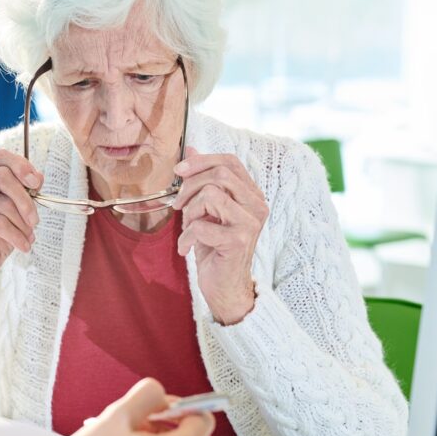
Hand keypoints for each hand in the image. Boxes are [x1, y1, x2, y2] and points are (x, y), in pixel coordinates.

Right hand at [0, 148, 41, 306]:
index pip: (1, 156)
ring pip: (2, 203)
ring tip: (28, 238)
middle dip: (25, 200)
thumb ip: (26, 191)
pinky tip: (23, 245)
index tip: (36, 183)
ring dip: (21, 224)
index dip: (20, 166)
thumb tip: (38, 177)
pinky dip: (15, 235)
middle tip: (35, 220)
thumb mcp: (18, 210)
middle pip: (2, 177)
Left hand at [171, 147, 268, 324]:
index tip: (178, 171)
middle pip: (220, 174)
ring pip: (211, 195)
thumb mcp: (205, 210)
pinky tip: (186, 249)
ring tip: (188, 229)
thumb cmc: (214, 248)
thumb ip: (202, 180)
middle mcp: (257, 206)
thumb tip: (191, 148)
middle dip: (190, 186)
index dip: (201, 161)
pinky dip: (185, 238)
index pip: (230, 162)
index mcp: (251, 195)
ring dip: (190, 212)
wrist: (224, 287)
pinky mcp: (239, 241)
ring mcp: (250, 223)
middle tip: (179, 206)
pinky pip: (201, 226)